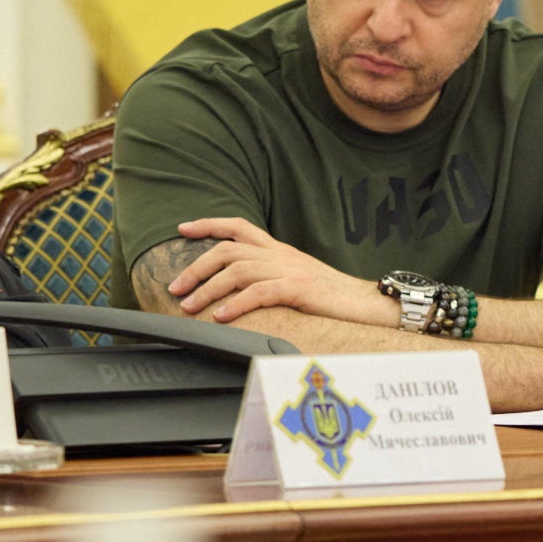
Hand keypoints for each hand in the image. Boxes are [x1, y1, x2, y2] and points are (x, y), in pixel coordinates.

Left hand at [168, 217, 397, 327]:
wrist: (368, 303)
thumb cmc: (332, 297)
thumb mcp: (296, 279)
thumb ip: (270, 277)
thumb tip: (240, 290)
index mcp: (279, 249)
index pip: (239, 226)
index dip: (209, 225)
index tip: (183, 230)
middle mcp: (281, 254)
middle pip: (229, 249)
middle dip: (196, 266)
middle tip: (174, 287)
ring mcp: (290, 269)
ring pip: (238, 270)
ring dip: (208, 288)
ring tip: (189, 306)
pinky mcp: (299, 289)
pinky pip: (260, 293)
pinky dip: (236, 303)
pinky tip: (221, 316)